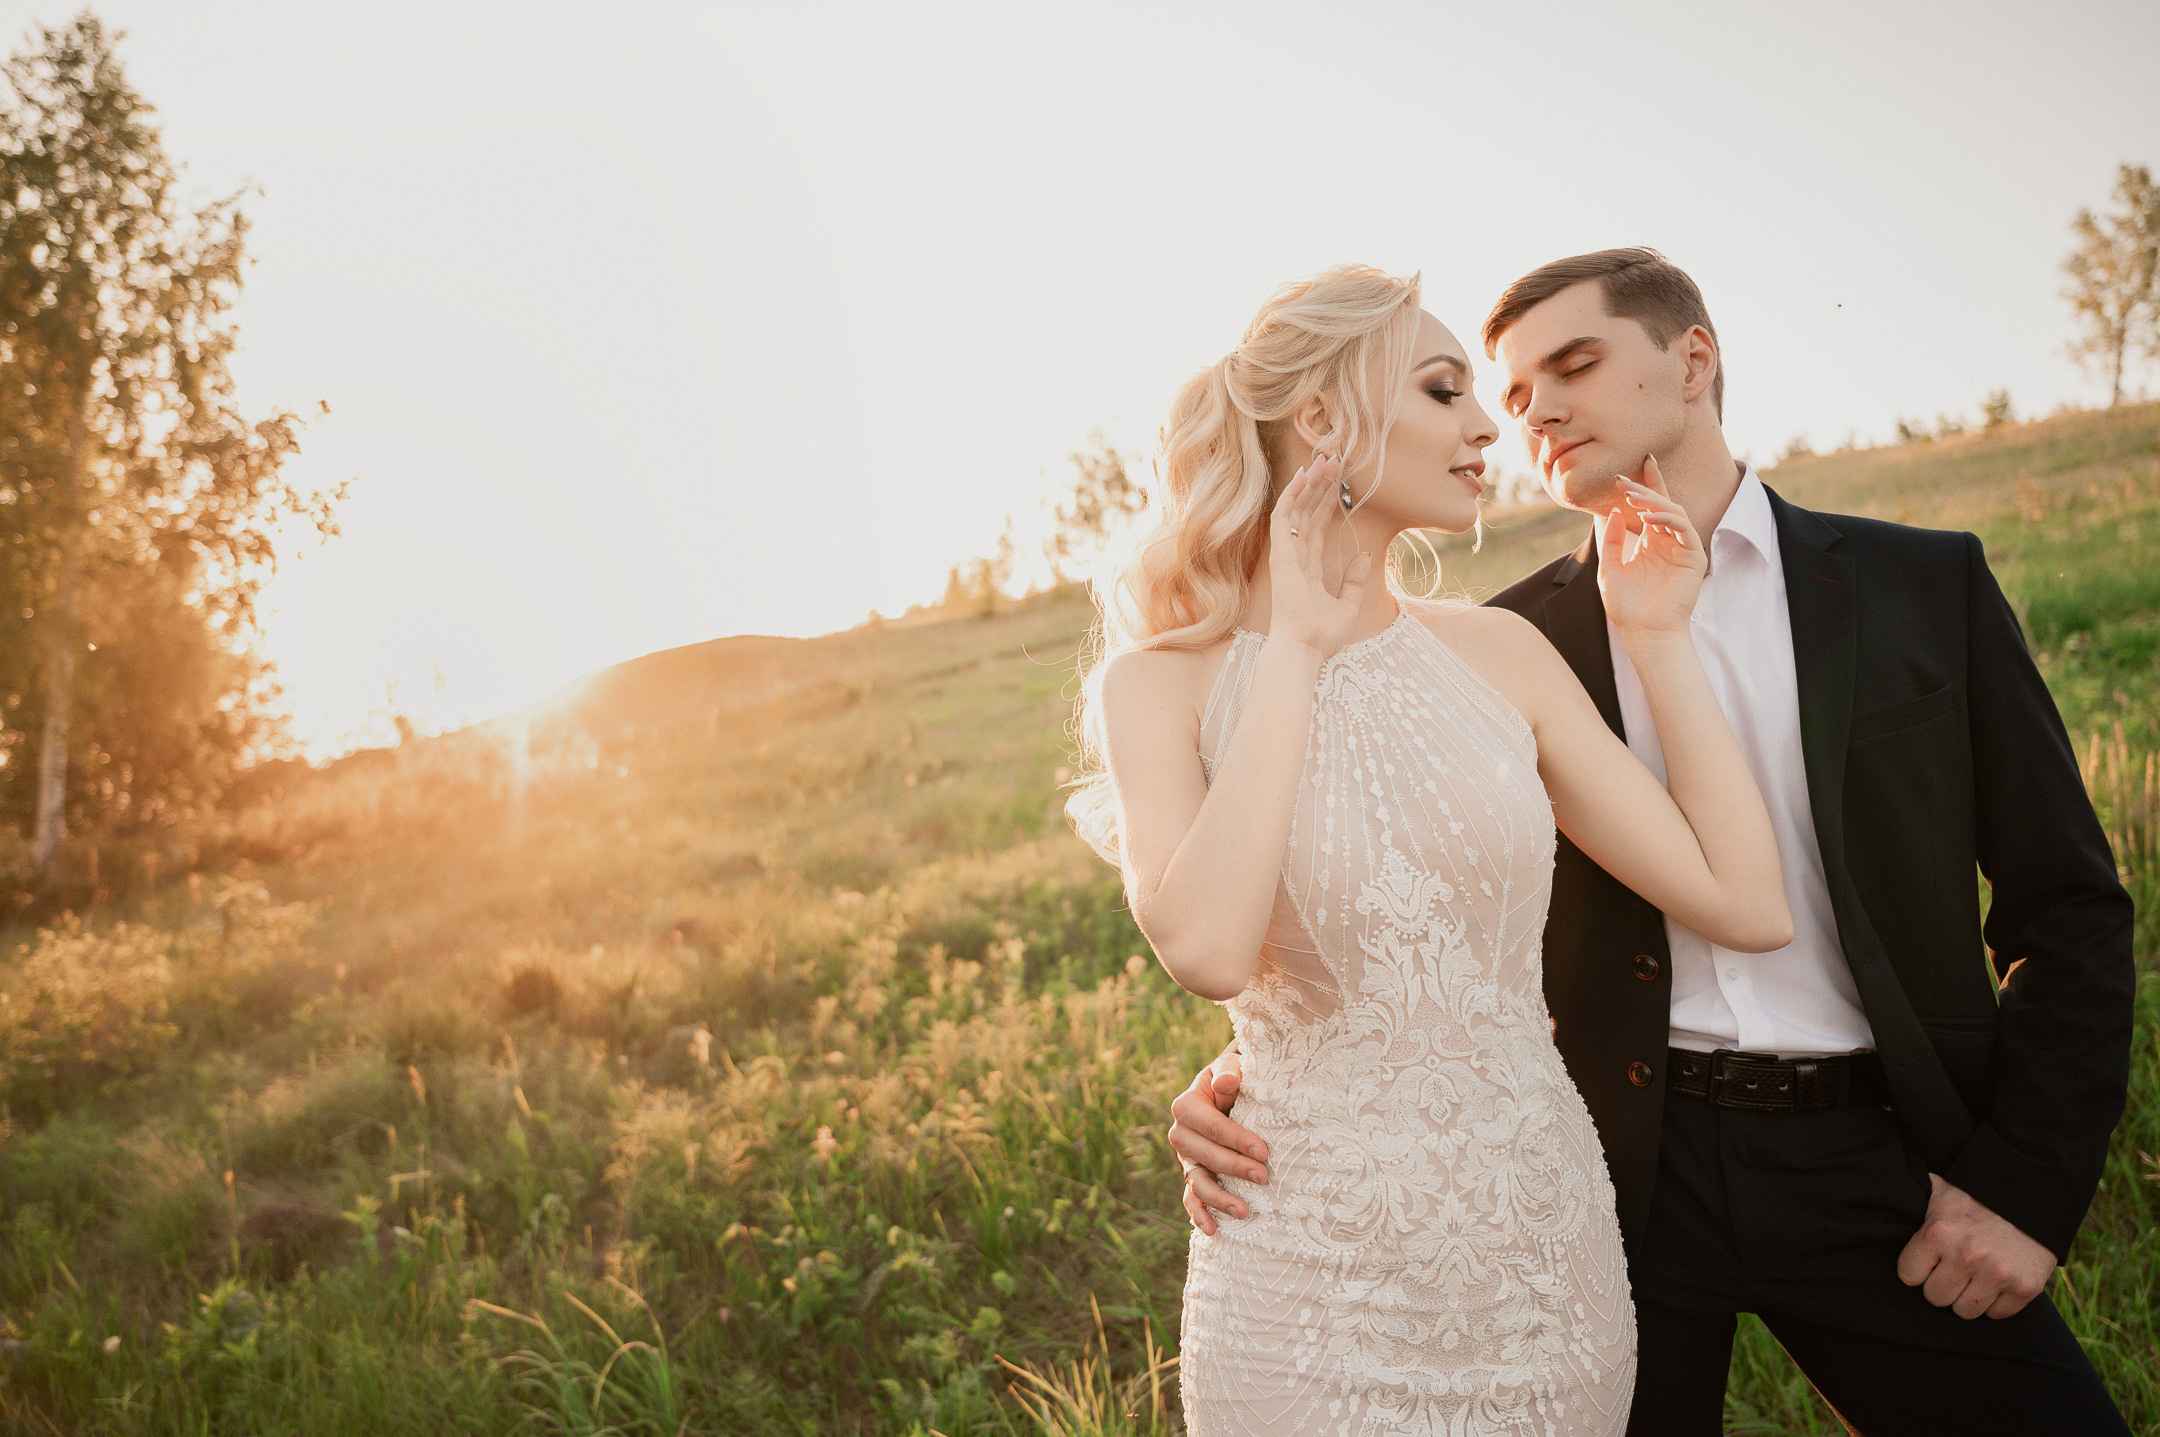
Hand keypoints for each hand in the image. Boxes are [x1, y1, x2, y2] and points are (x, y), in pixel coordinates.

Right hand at [1166, 1049, 1269, 1234]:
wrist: (1230, 1092)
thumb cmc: (1235, 1079)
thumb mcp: (1231, 1068)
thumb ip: (1229, 1071)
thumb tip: (1226, 1084)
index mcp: (1186, 1105)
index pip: (1212, 1126)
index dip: (1237, 1140)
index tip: (1263, 1152)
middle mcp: (1180, 1134)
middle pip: (1205, 1156)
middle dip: (1234, 1168)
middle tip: (1263, 1177)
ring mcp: (1186, 1159)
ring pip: (1197, 1182)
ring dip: (1218, 1199)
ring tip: (1244, 1211)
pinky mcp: (1193, 1176)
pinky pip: (1191, 1198)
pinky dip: (1199, 1215)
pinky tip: (1214, 1230)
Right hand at [1267, 453, 1374, 659]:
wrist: (1304, 649)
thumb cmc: (1321, 636)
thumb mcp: (1348, 605)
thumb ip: (1355, 580)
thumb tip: (1365, 554)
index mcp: (1307, 569)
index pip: (1315, 526)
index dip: (1326, 501)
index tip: (1337, 480)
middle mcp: (1295, 558)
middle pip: (1307, 512)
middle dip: (1319, 485)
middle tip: (1332, 459)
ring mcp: (1286, 555)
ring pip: (1296, 509)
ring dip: (1309, 483)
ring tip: (1323, 459)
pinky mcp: (1281, 554)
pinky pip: (1284, 517)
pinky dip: (1292, 495)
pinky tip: (1304, 475)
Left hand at [1596, 456, 1705, 640]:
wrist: (1644, 632)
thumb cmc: (1627, 607)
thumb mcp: (1610, 569)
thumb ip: (1613, 541)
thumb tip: (1613, 513)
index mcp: (1651, 544)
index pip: (1650, 509)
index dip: (1644, 488)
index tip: (1628, 472)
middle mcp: (1668, 543)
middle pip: (1662, 505)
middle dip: (1644, 490)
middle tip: (1624, 480)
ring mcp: (1683, 548)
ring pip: (1674, 512)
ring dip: (1653, 502)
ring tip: (1632, 498)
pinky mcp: (1694, 556)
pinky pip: (1684, 528)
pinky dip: (1667, 519)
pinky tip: (1647, 518)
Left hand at [1895, 1174, 2056, 1318]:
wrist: (2031, 1195)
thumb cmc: (1974, 1196)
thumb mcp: (1937, 1191)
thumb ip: (1909, 1202)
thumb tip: (1863, 1188)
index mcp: (1938, 1233)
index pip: (1907, 1276)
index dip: (1917, 1268)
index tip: (1929, 1258)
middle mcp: (1967, 1255)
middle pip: (1935, 1298)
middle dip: (1941, 1284)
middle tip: (1953, 1268)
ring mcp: (1998, 1273)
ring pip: (1965, 1311)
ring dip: (1967, 1296)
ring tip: (1973, 1275)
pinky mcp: (2025, 1288)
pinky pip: (1997, 1314)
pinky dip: (1996, 1302)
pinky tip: (1996, 1280)